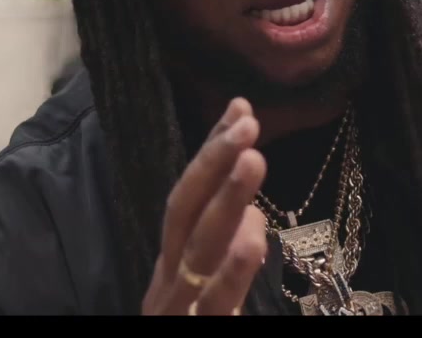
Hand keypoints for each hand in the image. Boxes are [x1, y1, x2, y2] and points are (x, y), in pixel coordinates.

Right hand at [140, 98, 267, 314]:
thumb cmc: (192, 330)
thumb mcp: (207, 292)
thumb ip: (227, 252)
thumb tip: (250, 214)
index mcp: (173, 266)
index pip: (189, 197)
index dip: (210, 151)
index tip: (239, 107)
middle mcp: (168, 281)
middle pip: (184, 212)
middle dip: (213, 163)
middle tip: (247, 120)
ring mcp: (177, 309)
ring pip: (197, 249)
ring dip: (224, 200)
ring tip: (253, 158)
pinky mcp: (192, 332)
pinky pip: (215, 305)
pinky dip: (233, 272)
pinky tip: (253, 239)